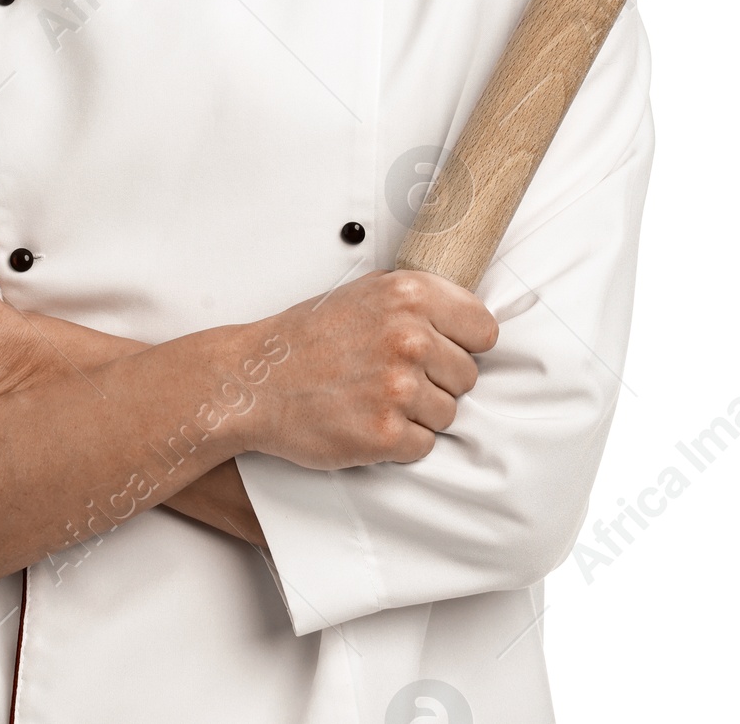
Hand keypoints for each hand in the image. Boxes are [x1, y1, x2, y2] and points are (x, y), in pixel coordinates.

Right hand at [235, 269, 498, 469]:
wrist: (256, 380)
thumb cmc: (306, 338)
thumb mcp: (362, 293)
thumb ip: (414, 300)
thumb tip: (461, 313)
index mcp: (409, 295)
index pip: (483, 329)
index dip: (463, 343)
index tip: (442, 349)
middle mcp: (410, 338)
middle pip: (467, 376)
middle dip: (436, 381)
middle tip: (391, 375)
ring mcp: (398, 388)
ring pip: (448, 414)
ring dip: (417, 413)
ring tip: (374, 397)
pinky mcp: (386, 434)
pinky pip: (423, 445)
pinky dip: (399, 441)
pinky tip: (366, 420)